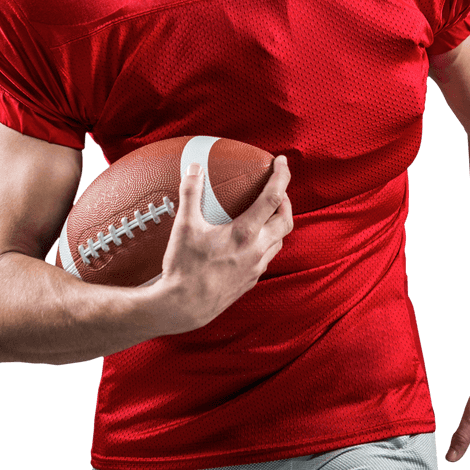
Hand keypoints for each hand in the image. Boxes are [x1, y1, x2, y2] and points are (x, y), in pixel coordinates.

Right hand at [159, 154, 293, 332]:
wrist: (184, 307)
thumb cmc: (184, 268)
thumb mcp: (184, 227)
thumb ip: (190, 193)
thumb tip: (194, 168)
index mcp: (244, 233)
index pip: (273, 198)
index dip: (281, 176)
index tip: (281, 162)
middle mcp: (256, 250)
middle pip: (285, 221)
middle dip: (286, 202)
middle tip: (277, 190)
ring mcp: (256, 268)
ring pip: (279, 241)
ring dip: (278, 224)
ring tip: (266, 214)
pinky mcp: (250, 281)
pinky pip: (267, 257)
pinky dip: (267, 243)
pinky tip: (252, 241)